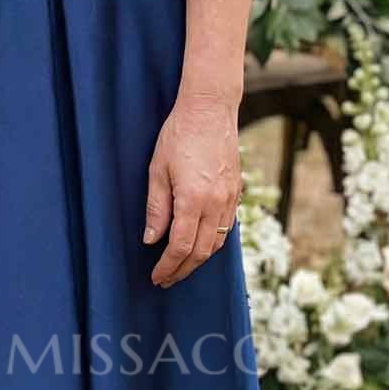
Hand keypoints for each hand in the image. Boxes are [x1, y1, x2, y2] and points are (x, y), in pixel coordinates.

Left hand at [142, 91, 242, 287]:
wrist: (210, 109)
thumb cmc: (178, 135)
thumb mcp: (157, 170)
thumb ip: (156, 208)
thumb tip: (152, 239)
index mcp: (194, 200)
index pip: (181, 247)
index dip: (168, 266)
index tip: (156, 277)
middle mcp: (216, 204)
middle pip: (202, 252)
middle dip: (183, 270)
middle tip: (166, 279)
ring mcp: (230, 198)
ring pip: (217, 243)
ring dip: (199, 259)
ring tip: (181, 266)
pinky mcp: (236, 191)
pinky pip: (227, 227)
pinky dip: (213, 241)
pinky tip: (200, 243)